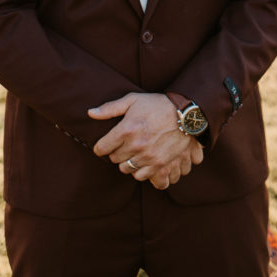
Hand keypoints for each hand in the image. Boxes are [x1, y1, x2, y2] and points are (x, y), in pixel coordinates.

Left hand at [88, 92, 203, 188]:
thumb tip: (90, 113)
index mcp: (125, 129)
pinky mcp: (159, 164)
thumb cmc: (158, 105)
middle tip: (124, 145)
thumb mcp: (133, 100)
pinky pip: (142, 176)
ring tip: (134, 153)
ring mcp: (147, 156)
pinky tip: (144, 162)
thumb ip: (110, 108)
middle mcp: (135, 145)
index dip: (102, 146)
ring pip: (126, 169)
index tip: (106, 145)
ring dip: (128, 162)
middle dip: (116, 152)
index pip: (102, 148)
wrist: (186, 114)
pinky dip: (141, 171)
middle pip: (114, 159)